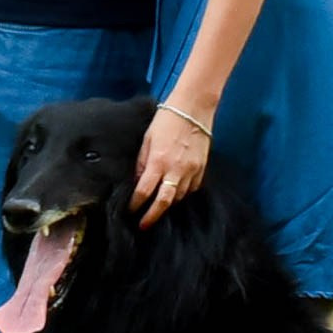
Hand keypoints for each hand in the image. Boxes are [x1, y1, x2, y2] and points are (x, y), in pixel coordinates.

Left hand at [130, 105, 211, 228]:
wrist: (194, 108)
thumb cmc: (166, 119)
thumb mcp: (147, 139)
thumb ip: (142, 162)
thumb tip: (138, 181)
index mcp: (158, 161)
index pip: (144, 191)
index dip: (136, 204)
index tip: (130, 211)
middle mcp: (176, 170)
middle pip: (164, 202)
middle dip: (152, 216)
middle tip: (144, 224)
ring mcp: (191, 170)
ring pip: (179, 197)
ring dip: (168, 203)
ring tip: (159, 207)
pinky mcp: (202, 168)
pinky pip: (192, 188)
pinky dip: (183, 193)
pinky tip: (176, 192)